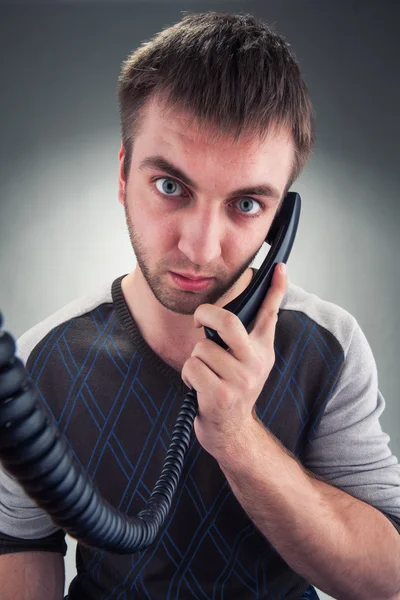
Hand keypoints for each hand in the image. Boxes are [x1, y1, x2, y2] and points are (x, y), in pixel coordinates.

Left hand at [181, 263, 286, 460]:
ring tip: (206, 375)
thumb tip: (242, 308)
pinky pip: (191, 368)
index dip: (276, 289)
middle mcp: (256, 363)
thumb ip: (248, 337)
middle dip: (205, 315)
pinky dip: (188, 376)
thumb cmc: (233, 390)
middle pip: (227, 322)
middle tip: (198, 321)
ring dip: (194, 360)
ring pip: (201, 348)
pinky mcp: (220, 396)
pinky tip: (199, 388)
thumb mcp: (249, 363)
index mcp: (263, 350)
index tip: (280, 266)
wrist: (232, 432)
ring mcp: (239, 380)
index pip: (270, 314)